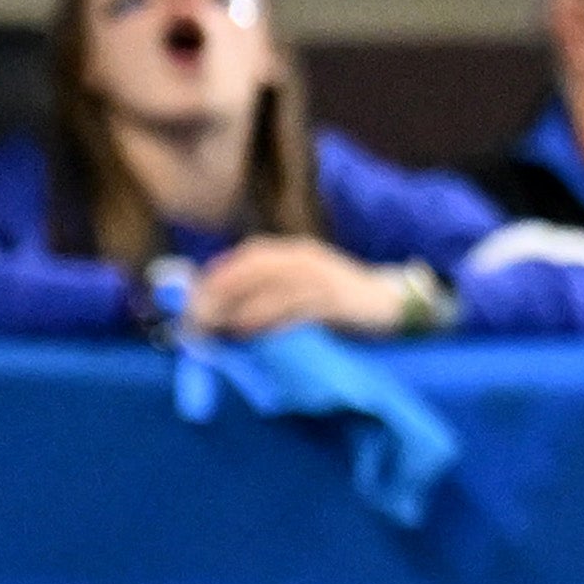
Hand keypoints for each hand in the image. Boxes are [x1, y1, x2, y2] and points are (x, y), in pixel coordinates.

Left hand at [186, 236, 430, 336]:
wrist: (391, 304)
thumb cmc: (340, 302)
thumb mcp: (301, 289)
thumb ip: (266, 293)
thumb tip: (219, 309)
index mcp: (295, 253)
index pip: (248, 257)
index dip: (217, 276)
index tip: (191, 299)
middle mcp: (306, 258)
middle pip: (253, 270)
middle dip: (220, 292)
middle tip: (196, 318)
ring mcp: (322, 278)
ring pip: (270, 288)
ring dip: (237, 308)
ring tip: (214, 327)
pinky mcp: (335, 301)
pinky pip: (293, 308)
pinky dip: (267, 318)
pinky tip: (248, 330)